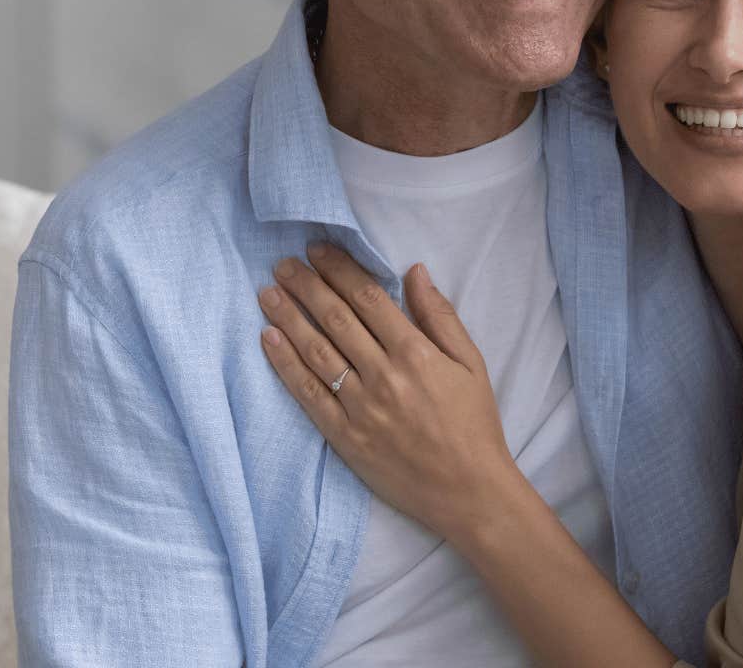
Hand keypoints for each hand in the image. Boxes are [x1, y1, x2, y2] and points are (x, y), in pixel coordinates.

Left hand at [257, 245, 521, 542]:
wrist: (469, 492)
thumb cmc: (475, 424)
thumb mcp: (472, 363)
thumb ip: (440, 316)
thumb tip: (416, 272)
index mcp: (416, 353)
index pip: (368, 298)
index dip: (340, 269)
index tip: (318, 250)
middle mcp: (383, 375)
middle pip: (336, 318)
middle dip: (307, 286)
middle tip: (283, 263)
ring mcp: (360, 407)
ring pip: (316, 351)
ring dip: (289, 317)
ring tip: (268, 293)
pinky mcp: (344, 436)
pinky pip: (308, 393)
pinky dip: (285, 364)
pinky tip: (269, 339)